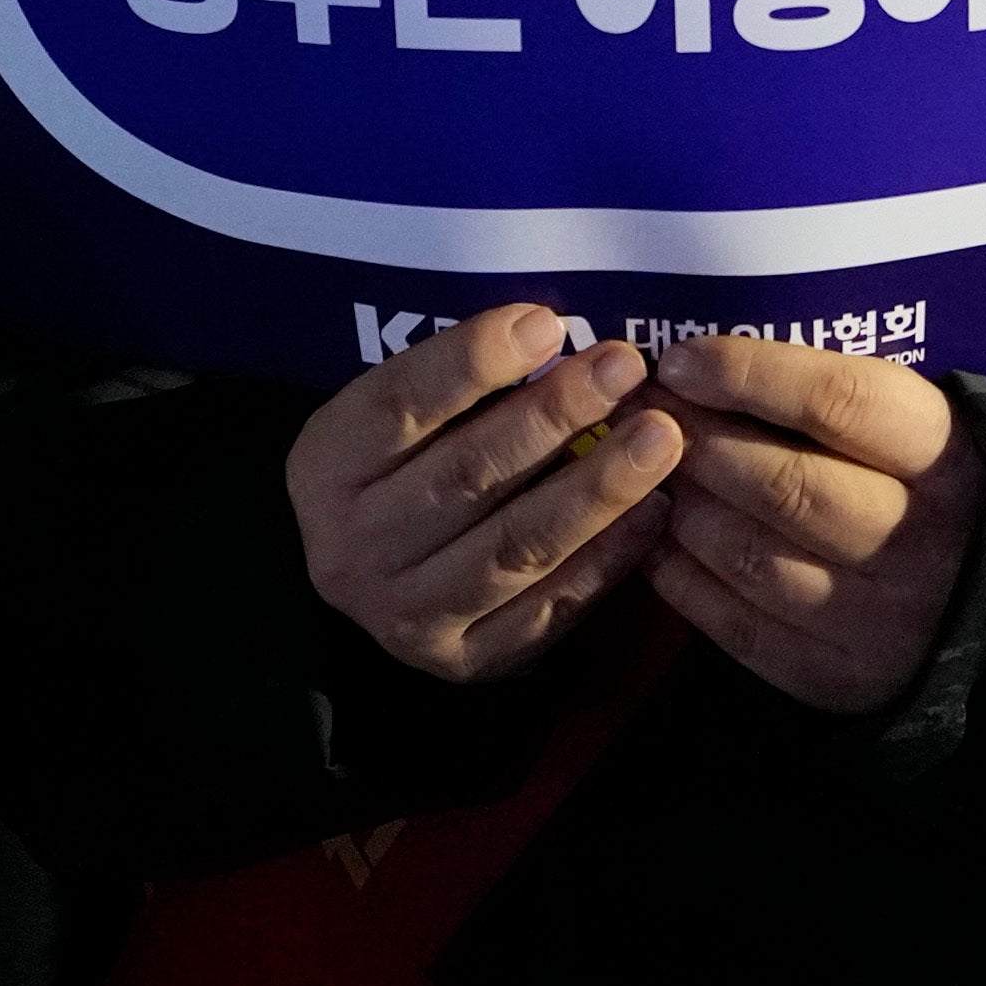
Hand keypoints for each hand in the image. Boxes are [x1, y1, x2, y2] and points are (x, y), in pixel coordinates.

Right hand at [287, 304, 680, 685]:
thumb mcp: (397, 416)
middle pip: (466, 474)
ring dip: (597, 488)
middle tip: (624, 368)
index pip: (400, 405)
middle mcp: (355, 548)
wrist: (372, 573)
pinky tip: (651, 512)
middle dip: (554, 415)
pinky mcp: (465, 661)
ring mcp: (409, 615)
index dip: (474, 361)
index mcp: (327, 467)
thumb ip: (460, 381)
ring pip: (515, 546)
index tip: (549, 324)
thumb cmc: (403, 465)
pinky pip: (547, 609)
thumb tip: (556, 334)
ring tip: (658, 437)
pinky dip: (606, 559)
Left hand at [642, 332, 985, 715]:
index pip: (838, 399)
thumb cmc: (918, 484)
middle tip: (646, 420)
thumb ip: (824, 395)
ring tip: (652, 478)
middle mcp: (920, 541)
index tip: (678, 363)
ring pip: (753, 558)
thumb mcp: (906, 426)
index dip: (747, 374)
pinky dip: (683, 581)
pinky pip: (740, 628)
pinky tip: (660, 542)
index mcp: (942, 456)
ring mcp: (883, 619)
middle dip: (699, 445)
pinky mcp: (843, 678)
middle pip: (786, 484)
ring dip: (684, 511)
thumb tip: (697, 365)